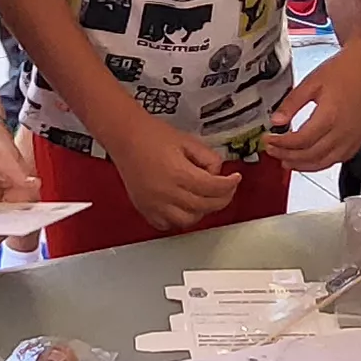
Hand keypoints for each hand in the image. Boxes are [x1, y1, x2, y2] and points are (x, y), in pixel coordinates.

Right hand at [96, 106, 239, 232]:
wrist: (125, 136)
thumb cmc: (151, 135)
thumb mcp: (188, 140)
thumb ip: (208, 158)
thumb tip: (218, 173)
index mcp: (178, 173)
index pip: (213, 188)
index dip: (230, 185)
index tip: (235, 179)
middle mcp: (166, 192)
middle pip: (204, 206)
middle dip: (222, 198)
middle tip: (226, 190)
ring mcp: (154, 204)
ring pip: (188, 220)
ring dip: (202, 211)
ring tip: (205, 199)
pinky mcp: (145, 208)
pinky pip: (167, 225)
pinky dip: (179, 219)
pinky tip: (184, 208)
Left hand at [262, 43, 360, 171]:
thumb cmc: (344, 70)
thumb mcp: (311, 82)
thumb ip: (292, 103)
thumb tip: (276, 121)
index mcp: (330, 116)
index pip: (300, 140)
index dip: (281, 143)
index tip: (268, 140)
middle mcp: (343, 131)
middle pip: (310, 155)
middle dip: (287, 156)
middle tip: (272, 151)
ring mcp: (353, 137)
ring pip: (324, 162)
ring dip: (302, 165)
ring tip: (286, 161)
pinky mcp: (359, 139)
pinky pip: (339, 159)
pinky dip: (321, 163)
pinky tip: (310, 159)